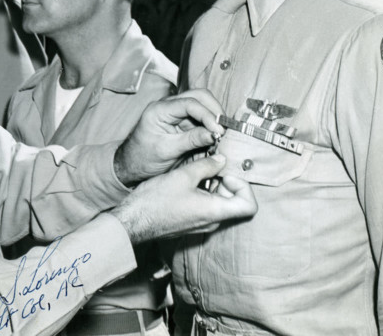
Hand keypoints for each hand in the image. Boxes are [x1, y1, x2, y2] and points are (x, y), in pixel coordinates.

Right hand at [111, 155, 256, 243]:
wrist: (133, 221)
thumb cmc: (157, 200)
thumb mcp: (183, 176)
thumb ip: (207, 166)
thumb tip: (222, 159)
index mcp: (215, 211)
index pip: (249, 205)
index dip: (243, 186)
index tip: (225, 173)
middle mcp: (212, 221)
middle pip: (235, 201)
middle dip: (226, 180)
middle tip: (211, 165)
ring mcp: (202, 223)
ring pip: (220, 202)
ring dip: (214, 184)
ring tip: (197, 170)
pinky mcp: (192, 222)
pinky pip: (207, 206)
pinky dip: (204, 191)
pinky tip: (188, 180)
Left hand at [113, 89, 223, 186]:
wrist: (133, 165)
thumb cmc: (144, 158)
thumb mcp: (167, 150)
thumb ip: (191, 140)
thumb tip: (215, 133)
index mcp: (160, 109)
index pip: (190, 103)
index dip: (207, 115)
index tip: (219, 130)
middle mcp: (169, 105)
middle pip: (199, 96)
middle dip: (214, 110)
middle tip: (225, 129)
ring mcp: (177, 112)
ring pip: (203, 104)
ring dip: (215, 117)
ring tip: (222, 133)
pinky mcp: (183, 121)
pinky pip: (201, 117)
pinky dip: (211, 125)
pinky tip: (216, 136)